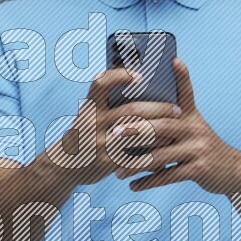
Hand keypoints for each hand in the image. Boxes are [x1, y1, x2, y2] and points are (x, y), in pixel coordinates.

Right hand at [50, 66, 183, 185]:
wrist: (64, 165)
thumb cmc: (85, 134)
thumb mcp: (89, 115)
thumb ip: (109, 104)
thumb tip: (145, 88)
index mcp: (89, 106)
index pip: (101, 83)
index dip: (120, 76)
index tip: (140, 76)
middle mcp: (92, 122)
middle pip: (132, 110)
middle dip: (159, 109)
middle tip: (177, 109)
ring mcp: (98, 143)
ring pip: (138, 134)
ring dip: (161, 131)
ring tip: (176, 129)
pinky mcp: (105, 162)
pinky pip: (135, 157)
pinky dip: (152, 155)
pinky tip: (165, 153)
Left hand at [112, 57, 240, 193]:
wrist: (231, 171)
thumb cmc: (202, 148)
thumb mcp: (194, 128)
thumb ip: (173, 119)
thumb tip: (141, 116)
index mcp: (191, 117)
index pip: (186, 92)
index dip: (182, 76)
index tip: (174, 60)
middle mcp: (195, 129)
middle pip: (162, 126)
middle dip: (136, 129)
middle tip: (115, 132)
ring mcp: (198, 149)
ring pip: (161, 155)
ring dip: (136, 165)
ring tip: (117, 171)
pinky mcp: (199, 169)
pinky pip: (168, 176)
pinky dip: (149, 182)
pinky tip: (133, 186)